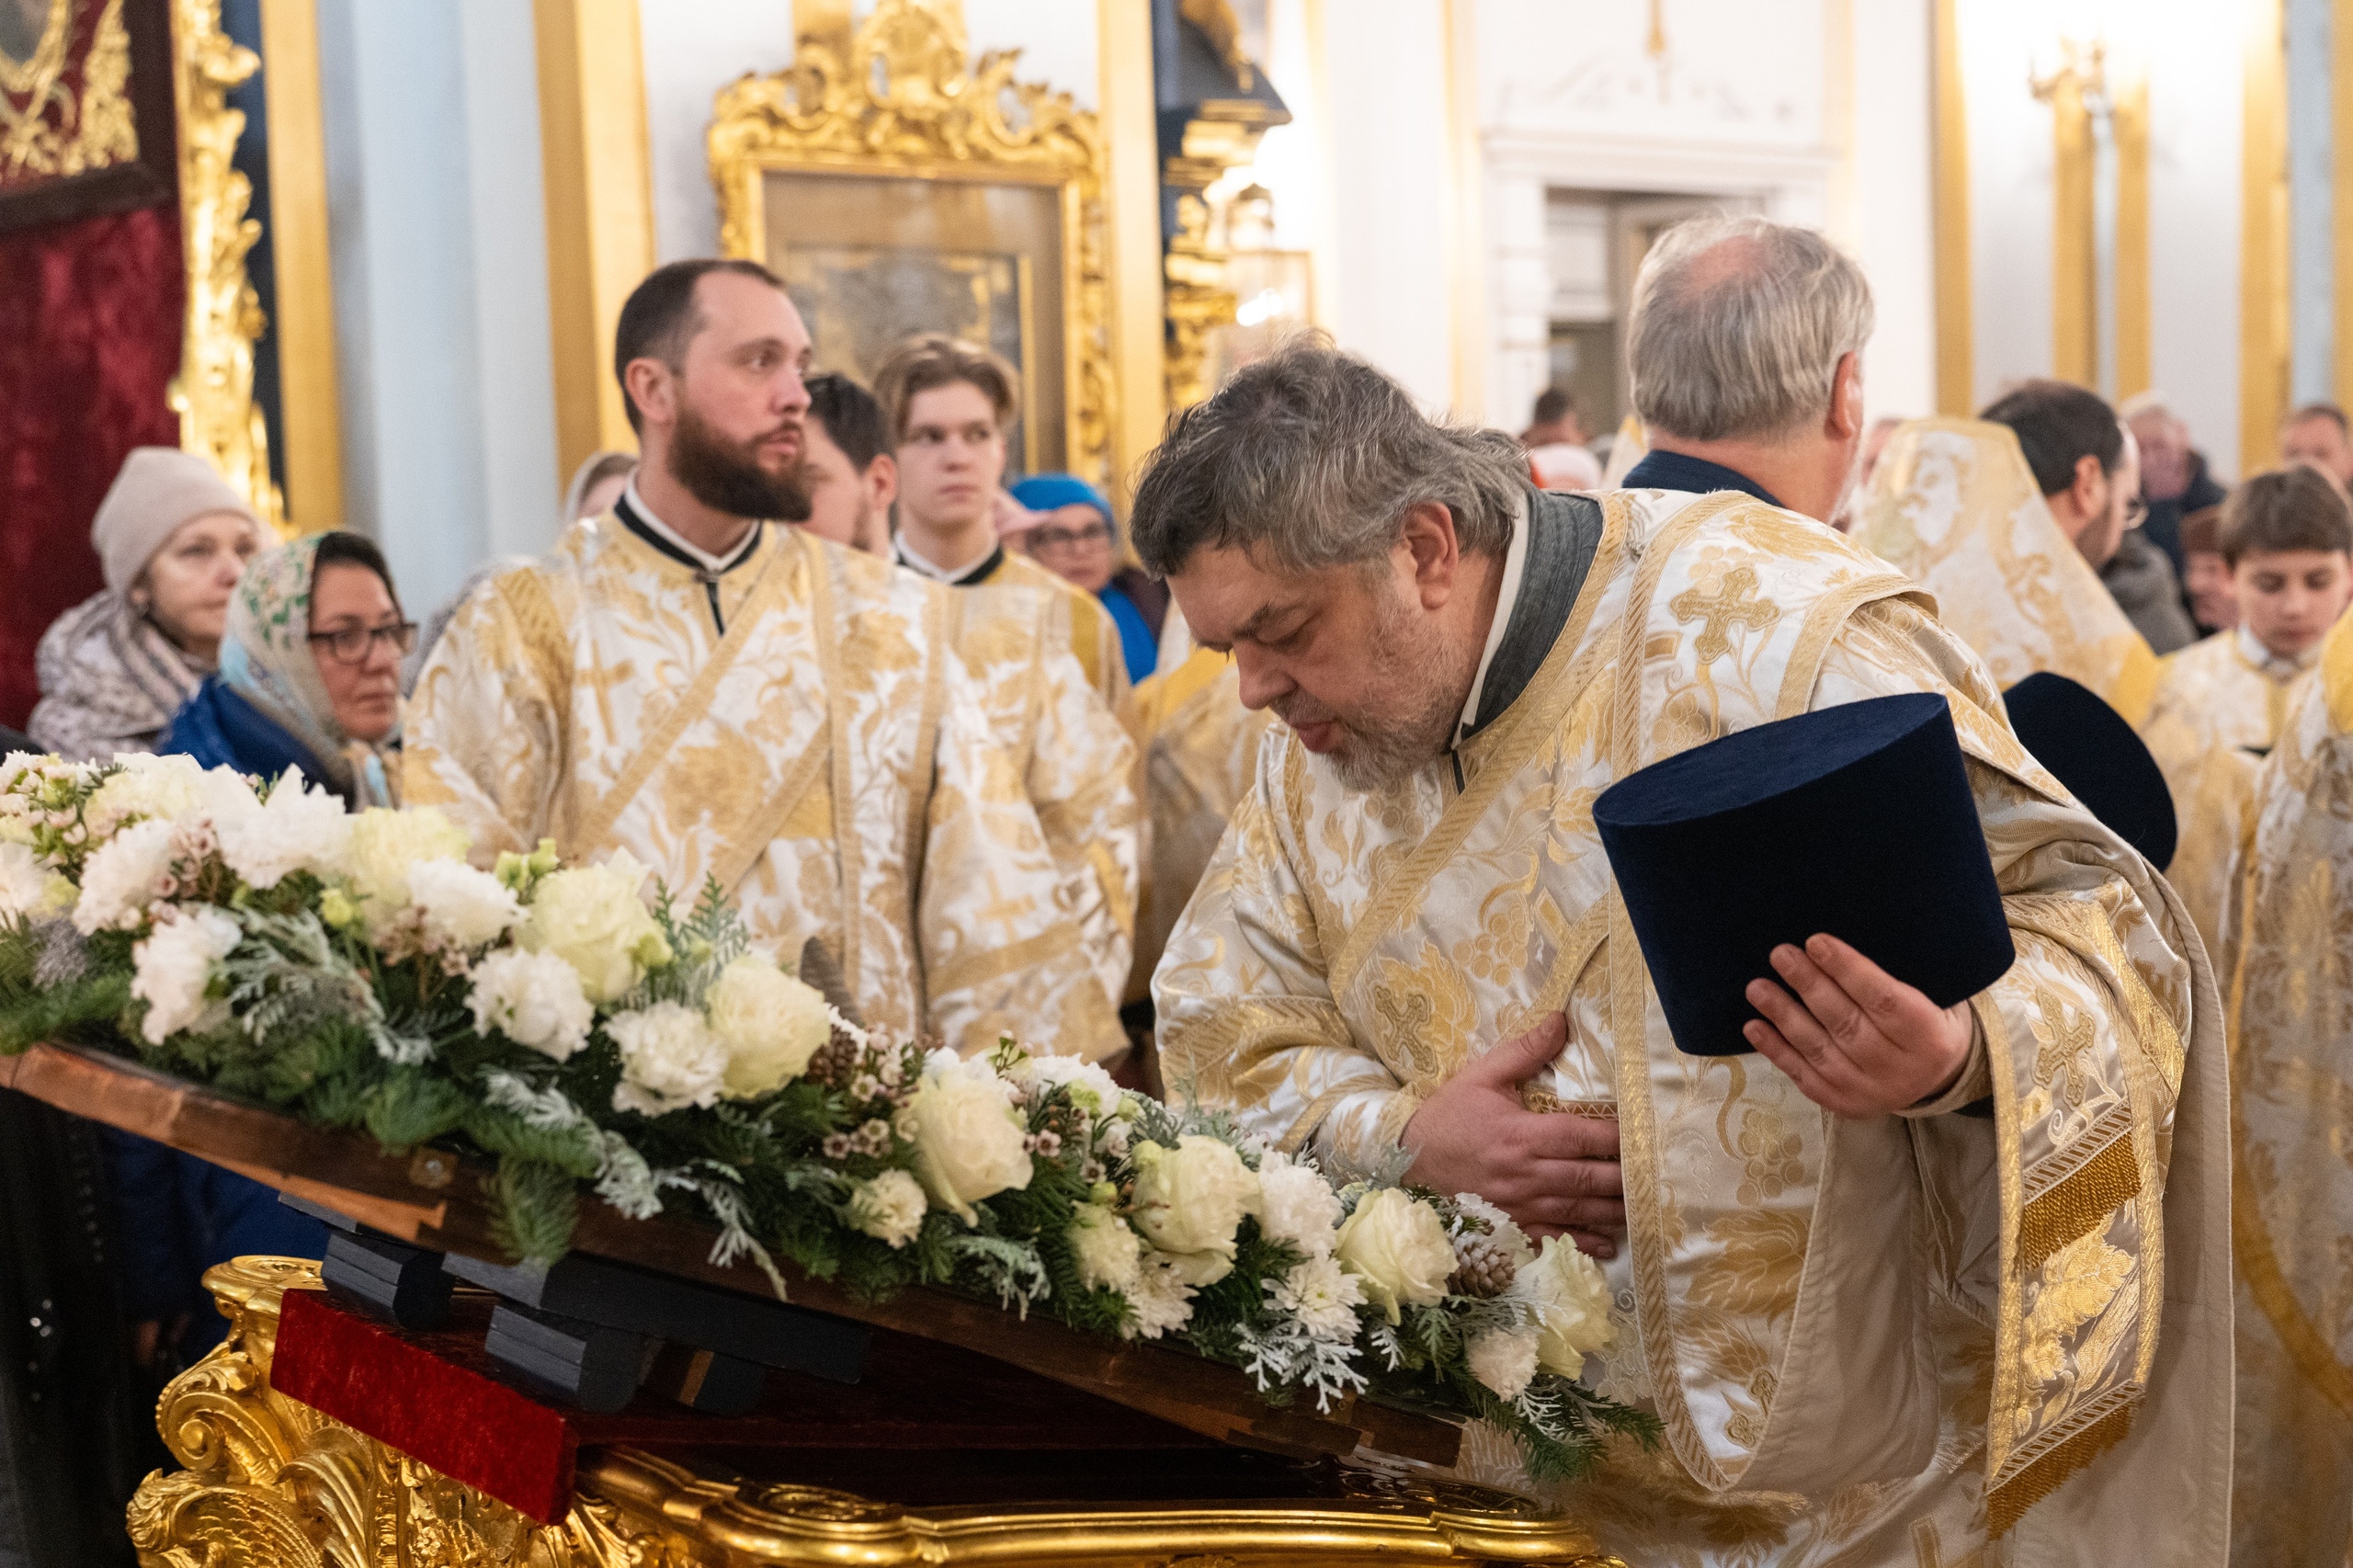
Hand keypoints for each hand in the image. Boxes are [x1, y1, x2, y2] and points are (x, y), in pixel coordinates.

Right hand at [1400, 1012, 1625, 1256]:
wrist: (1406, 1162)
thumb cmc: (1448, 1117)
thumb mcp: (1481, 1076)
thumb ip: (1524, 1050)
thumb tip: (1560, 1019)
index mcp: (1522, 1135)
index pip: (1582, 1137)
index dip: (1618, 1137)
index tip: (1645, 1133)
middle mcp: (1526, 1174)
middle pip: (1589, 1178)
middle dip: (1626, 1176)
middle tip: (1657, 1173)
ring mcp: (1520, 1205)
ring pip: (1579, 1210)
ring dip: (1615, 1210)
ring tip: (1644, 1205)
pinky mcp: (1511, 1226)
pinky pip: (1555, 1237)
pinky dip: (1584, 1243)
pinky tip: (1608, 1244)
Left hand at [1744, 934, 1972, 1117]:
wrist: (1938, 1078)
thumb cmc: (1926, 1020)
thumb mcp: (1933, 997)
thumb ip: (1897, 976)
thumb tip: (1842, 940)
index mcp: (1929, 1035)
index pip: (1884, 999)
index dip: (1848, 969)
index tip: (1815, 942)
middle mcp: (1900, 1068)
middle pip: (1847, 1023)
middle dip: (1809, 986)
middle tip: (1780, 955)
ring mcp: (1870, 1090)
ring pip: (1820, 1050)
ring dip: (1784, 1016)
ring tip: (1757, 988)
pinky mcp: (1844, 1103)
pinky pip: (1805, 1076)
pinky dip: (1777, 1051)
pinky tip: (1754, 1027)